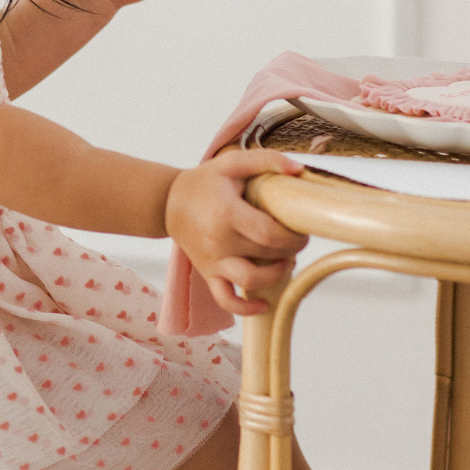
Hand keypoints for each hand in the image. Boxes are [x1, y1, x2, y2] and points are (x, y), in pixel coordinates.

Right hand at [165, 151, 308, 316]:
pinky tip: (263, 305)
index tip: (301, 228)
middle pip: (267, 256)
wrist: (168, 203)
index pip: (270, 233)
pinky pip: (225, 299)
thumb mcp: (232, 163)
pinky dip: (245, 308)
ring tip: (284, 263)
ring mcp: (213, 261)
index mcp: (227, 214)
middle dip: (291, 250)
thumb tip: (298, 170)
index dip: (293, 235)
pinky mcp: (208, 273)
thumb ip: (266, 160)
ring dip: (276, 275)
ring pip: (250, 281)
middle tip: (296, 239)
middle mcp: (219, 241)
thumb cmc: (204, 183)